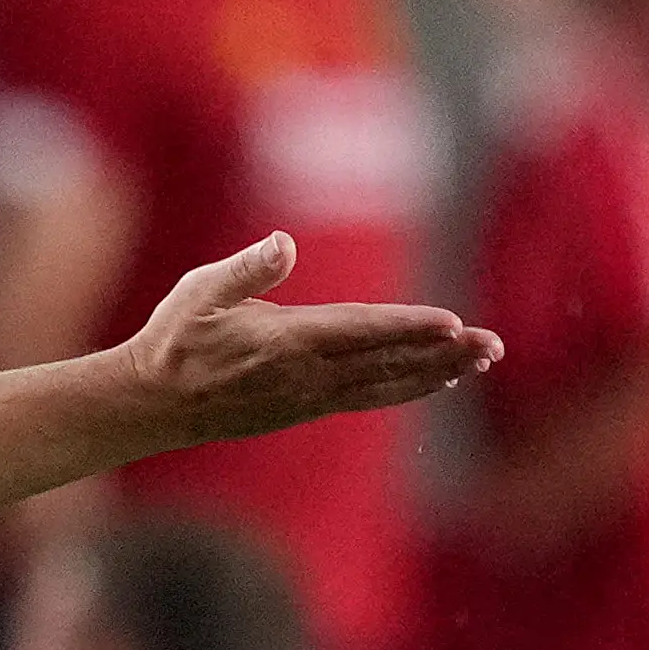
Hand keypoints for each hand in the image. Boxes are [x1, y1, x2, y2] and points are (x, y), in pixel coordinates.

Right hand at [120, 232, 500, 446]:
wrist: (154, 405)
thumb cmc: (174, 340)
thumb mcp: (198, 293)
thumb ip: (244, 269)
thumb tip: (284, 242)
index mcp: (285, 342)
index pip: (360, 330)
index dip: (408, 327)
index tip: (452, 323)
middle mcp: (306, 375)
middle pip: (388, 362)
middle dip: (444, 354)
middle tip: (494, 345)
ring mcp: (310, 397)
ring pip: (387, 385)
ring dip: (437, 373)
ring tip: (481, 361)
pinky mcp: (307, 407)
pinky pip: (370, 396)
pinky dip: (408, 387)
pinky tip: (436, 380)